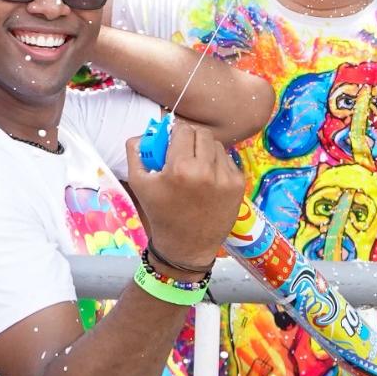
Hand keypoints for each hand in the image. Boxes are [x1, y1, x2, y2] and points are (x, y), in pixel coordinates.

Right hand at [125, 121, 244, 271]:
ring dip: (205, 150)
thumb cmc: (160, 214)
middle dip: (191, 138)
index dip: (175, 133)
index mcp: (181, 168)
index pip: (183, 129)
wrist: (186, 246)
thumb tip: (147, 131)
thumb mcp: (139, 183)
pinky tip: (207, 179)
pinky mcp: (239, 185)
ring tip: (195, 167)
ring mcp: (226, 177)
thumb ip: (137, 151)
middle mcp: (206, 170)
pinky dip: (217, 164)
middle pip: (202, 134)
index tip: (172, 142)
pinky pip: (228, 160)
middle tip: (183, 152)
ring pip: (216, 145)